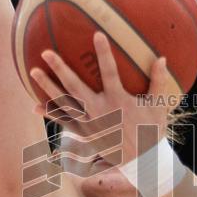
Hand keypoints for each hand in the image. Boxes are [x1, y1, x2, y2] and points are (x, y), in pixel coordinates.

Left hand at [29, 31, 172, 164]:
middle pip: (75, 86)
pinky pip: (65, 122)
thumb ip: (159, 81)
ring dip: (48, 86)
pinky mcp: (85, 134)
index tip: (96, 34)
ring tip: (33, 71)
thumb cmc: (152, 130)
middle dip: (60, 68)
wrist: (142, 162)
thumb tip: (163, 58)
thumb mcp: (159, 106)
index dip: (103, 53)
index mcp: (119, 100)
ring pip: (65, 102)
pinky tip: (35, 107)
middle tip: (46, 52)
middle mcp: (100, 110)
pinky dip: (50, 114)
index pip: (109, 71)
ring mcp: (90, 122)